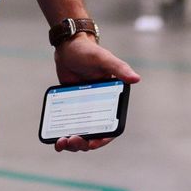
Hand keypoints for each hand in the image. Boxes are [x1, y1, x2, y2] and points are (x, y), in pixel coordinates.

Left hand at [52, 37, 139, 153]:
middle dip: (83, 143)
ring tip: (61, 143)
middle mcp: (99, 109)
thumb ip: (119, 69)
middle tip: (71, 142)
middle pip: (93, 134)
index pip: (110, 127)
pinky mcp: (71, 107)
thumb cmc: (89, 52)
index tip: (92, 143)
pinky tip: (55, 139)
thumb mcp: (104, 59)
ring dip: (72, 143)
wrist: (68, 47)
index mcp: (112, 102)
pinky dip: (62, 134)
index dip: (102, 139)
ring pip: (80, 133)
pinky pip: (68, 125)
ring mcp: (84, 109)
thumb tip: (136, 78)